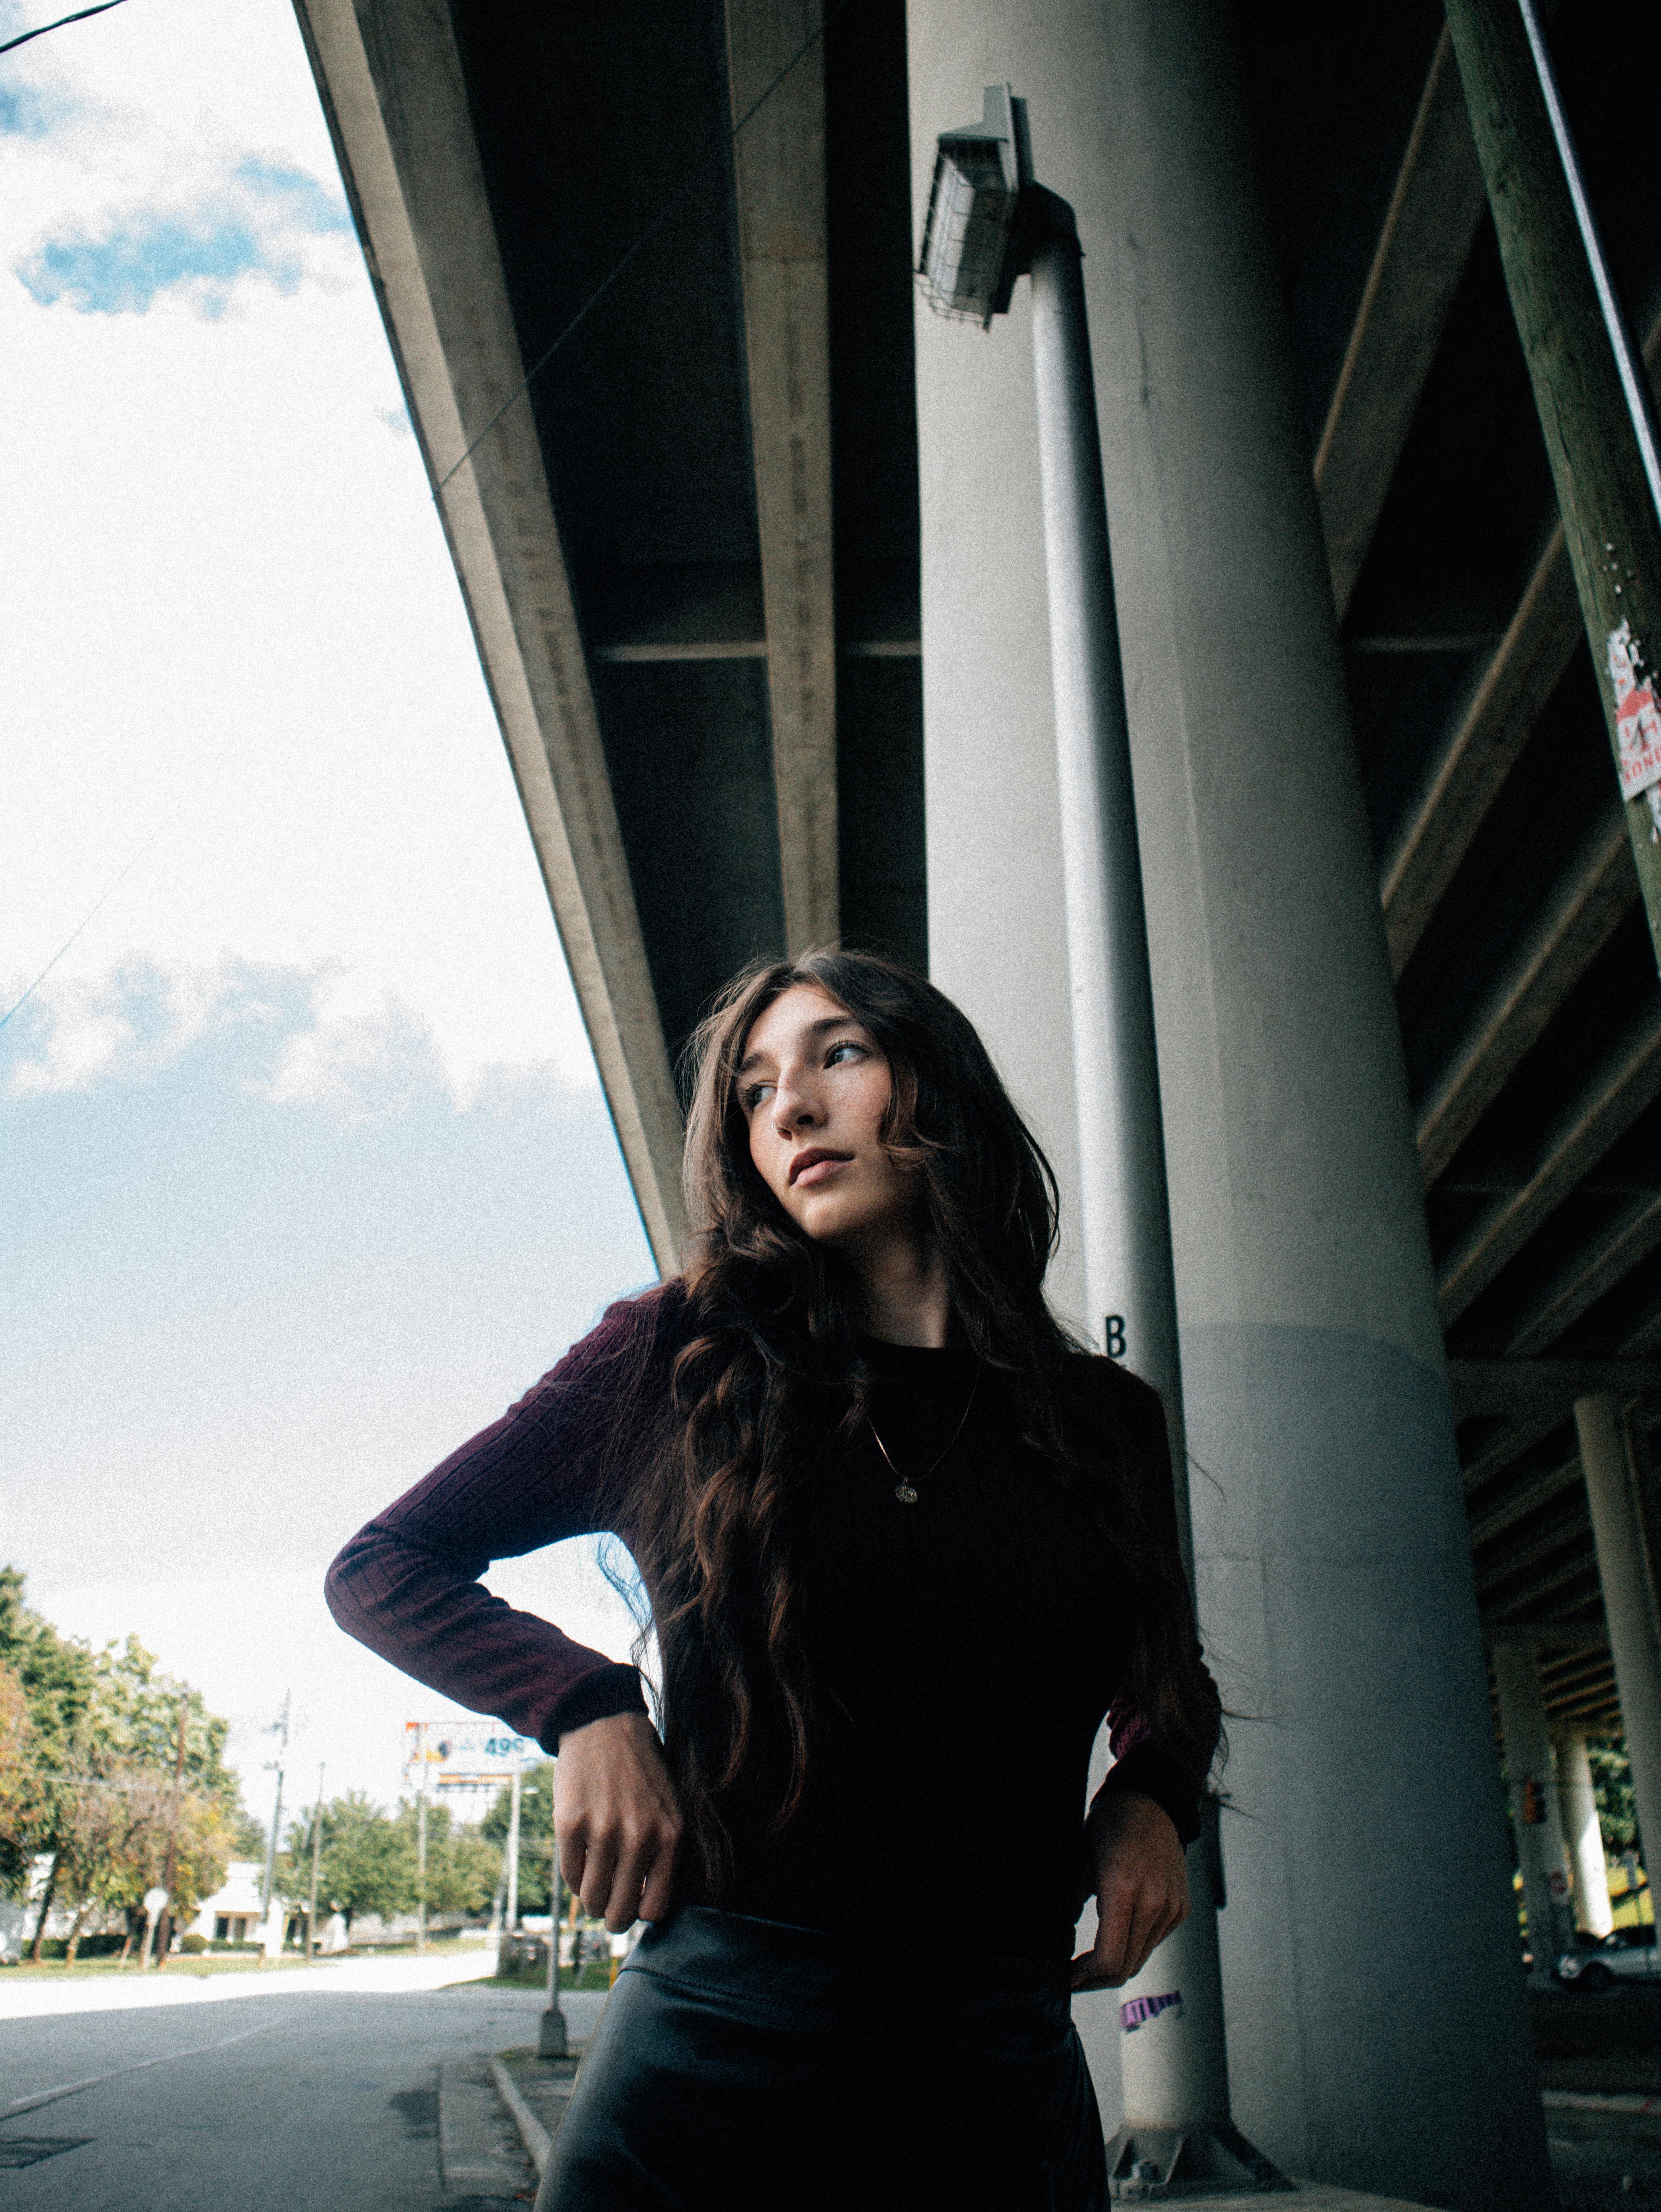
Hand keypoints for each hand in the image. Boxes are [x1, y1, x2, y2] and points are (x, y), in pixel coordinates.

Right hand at [555, 1711, 682, 1931]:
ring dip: (590, 1899)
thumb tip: (647, 1907)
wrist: (606, 1726)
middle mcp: (640, 1837)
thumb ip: (664, 1854)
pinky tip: (581, 1859)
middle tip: (607, 1909)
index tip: (634, 1904)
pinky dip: (574, 1875)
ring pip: (592, 1898)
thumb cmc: (641, 1772)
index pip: (656, 1908)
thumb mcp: (669, 1809)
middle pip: (621, 1911)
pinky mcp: (571, 1824)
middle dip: (613, 1917)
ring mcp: (604, 1831)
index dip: (641, 1913)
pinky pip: (570, 1875)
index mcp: (670, 1836)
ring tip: (593, 1886)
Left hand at [1070, 1788, 1188, 1991]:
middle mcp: (1153, 1904)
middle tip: (1076, 1979)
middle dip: (1097, 1979)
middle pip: (1126, 1967)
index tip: (1067, 1979)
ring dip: (1116, 1965)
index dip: (1085, 1977)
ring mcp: (1171, 1908)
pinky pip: (1153, 1942)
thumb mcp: (1081, 1861)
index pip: (1109, 1958)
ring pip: (1140, 1958)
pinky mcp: (1181, 1909)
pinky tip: (1117, 1937)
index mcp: (1124, 1890)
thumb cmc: (1111, 1826)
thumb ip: (1072, 1902)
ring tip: (1091, 1963)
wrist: (1152, 1803)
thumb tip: (1062, 1937)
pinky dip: (1134, 1947)